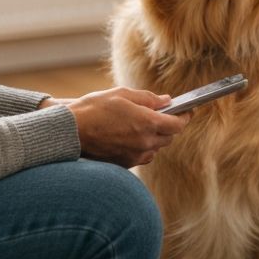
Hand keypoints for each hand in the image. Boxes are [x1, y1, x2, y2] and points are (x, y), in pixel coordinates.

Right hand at [48, 87, 190, 167]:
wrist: (70, 131)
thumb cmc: (95, 109)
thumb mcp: (123, 95)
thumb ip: (149, 99)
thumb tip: (167, 101)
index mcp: (147, 123)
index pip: (178, 124)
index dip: (185, 117)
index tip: (188, 111)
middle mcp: (144, 143)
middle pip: (169, 137)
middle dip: (169, 126)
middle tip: (164, 115)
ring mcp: (134, 156)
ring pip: (156, 148)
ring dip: (155, 137)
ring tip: (144, 125)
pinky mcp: (124, 164)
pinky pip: (142, 156)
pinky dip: (142, 147)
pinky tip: (131, 136)